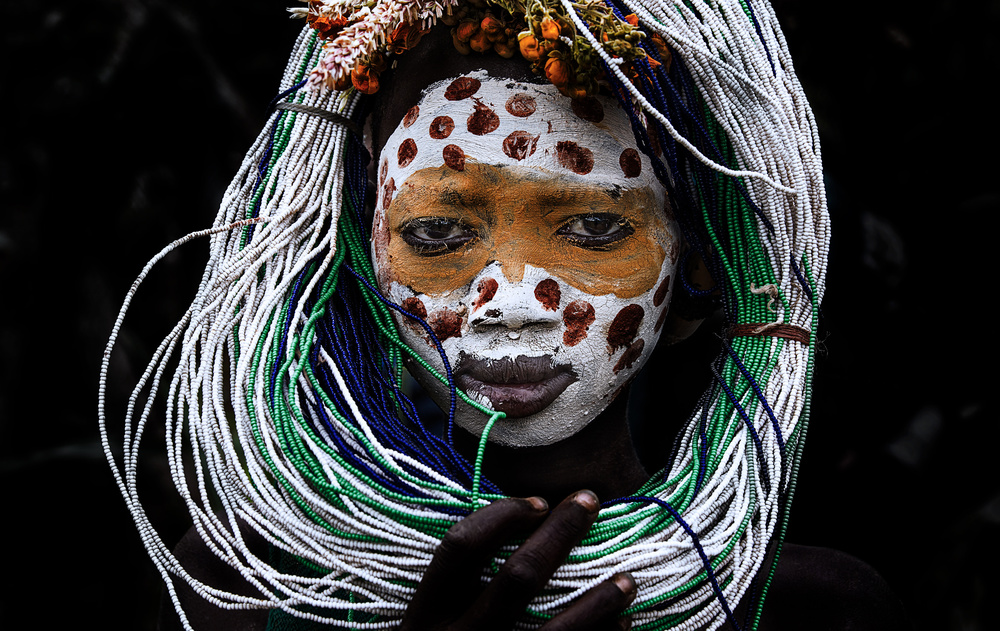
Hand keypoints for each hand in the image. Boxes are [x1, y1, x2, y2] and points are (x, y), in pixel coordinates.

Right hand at [400, 490, 635, 630]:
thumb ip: (458, 594)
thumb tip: (522, 531)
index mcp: (426, 616)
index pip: (461, 548)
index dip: (501, 516)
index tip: (537, 502)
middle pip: (519, 576)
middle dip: (561, 532)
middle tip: (590, 501)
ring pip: (560, 630)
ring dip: (601, 600)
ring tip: (627, 579)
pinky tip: (622, 628)